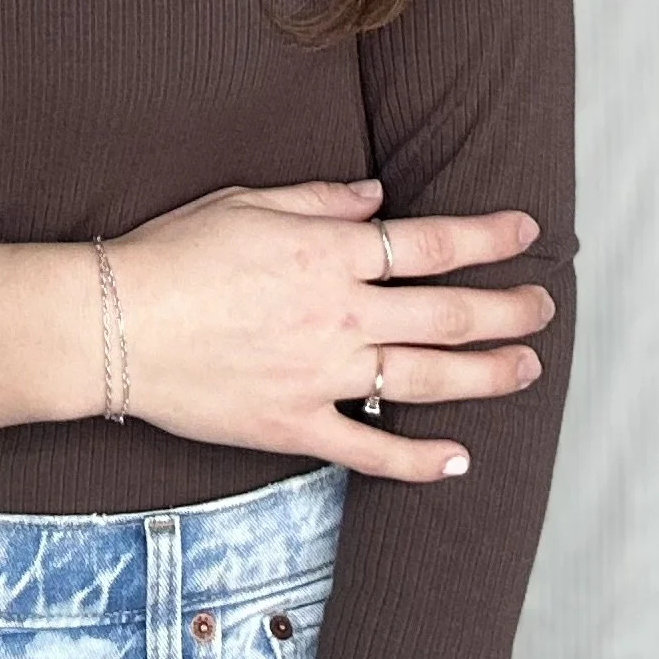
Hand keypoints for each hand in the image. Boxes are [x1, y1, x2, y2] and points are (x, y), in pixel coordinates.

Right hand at [109, 178, 553, 480]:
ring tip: (525, 369)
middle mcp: (340, 314)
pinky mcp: (297, 426)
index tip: (525, 233)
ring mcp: (323, 375)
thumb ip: (319, 201)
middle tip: (542, 308)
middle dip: (506, 310)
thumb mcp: (246, 202)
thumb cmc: (174, 253)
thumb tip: (375, 199)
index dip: (485, 237)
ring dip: (485, 375)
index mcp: (329, 253)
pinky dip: (419, 460)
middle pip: (447, 313)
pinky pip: (371, 448)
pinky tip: (458, 460)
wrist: (115, 325)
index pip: (429, 242)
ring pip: (427, 378)